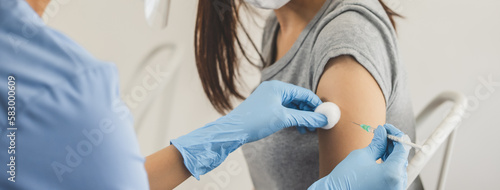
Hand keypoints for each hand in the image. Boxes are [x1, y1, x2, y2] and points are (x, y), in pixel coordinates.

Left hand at [171, 81, 327, 178]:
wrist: (233, 130)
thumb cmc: (256, 121)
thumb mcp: (284, 119)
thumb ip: (305, 118)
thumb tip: (322, 119)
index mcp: (278, 87)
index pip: (304, 93)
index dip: (316, 105)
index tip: (325, 115)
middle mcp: (274, 89)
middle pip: (298, 99)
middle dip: (309, 112)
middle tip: (316, 125)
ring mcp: (269, 98)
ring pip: (292, 106)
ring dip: (301, 117)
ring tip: (306, 130)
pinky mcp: (265, 107)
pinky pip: (284, 110)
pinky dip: (292, 118)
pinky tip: (296, 128)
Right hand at [308, 124, 409, 189]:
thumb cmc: (346, 176)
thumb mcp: (363, 155)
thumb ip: (378, 143)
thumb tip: (383, 132)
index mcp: (393, 173)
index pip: (402, 148)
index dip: (395, 135)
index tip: (387, 128)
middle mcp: (398, 184)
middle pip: (402, 158)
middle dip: (394, 144)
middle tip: (383, 134)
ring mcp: (395, 189)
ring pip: (399, 167)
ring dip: (392, 154)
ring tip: (380, 144)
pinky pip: (395, 176)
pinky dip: (390, 165)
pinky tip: (381, 156)